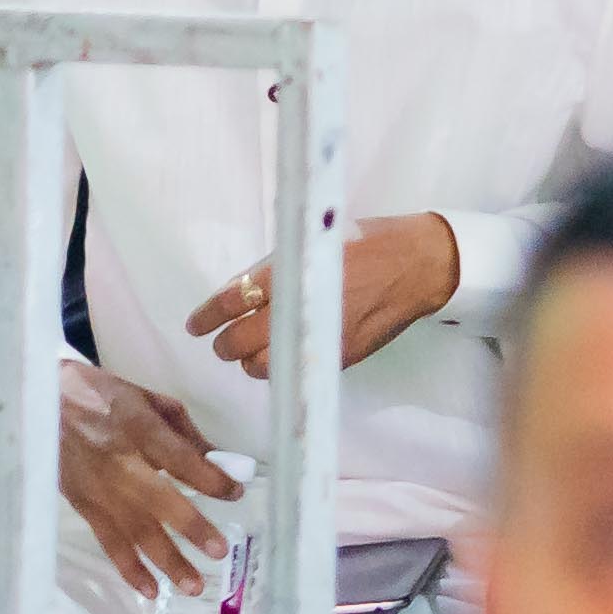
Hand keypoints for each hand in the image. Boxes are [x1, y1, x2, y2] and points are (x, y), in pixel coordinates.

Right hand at [52, 355, 239, 598]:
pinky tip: (150, 589)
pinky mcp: (84, 508)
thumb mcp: (152, 401)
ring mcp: (100, 492)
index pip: (182, 461)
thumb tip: (218, 462)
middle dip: (191, 529)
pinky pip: (109, 544)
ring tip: (194, 585)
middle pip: (160, 503)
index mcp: (141, 431)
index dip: (212, 480)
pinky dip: (129, 569)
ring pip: (136, 533)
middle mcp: (120, 465)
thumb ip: (186, 434)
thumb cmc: (105, 398)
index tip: (236, 493)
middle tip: (219, 552)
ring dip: (166, 562)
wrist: (44, 406)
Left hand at [190, 212, 462, 375]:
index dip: (207, 315)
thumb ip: (274, 270)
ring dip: (249, 359)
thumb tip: (238, 293)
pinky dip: (279, 365)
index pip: (231, 301)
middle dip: (224, 343)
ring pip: (260, 366)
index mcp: (292, 273)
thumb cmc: (366, 243)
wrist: (417, 264)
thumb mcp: (314, 243)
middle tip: (222, 339)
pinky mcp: (337, 357)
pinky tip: (283, 352)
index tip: (195, 324)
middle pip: (238, 342)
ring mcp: (319, 339)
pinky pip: (292, 370)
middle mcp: (302, 309)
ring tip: (253, 348)